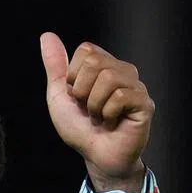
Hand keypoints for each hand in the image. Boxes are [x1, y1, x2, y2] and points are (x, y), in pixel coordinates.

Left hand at [39, 33, 153, 192]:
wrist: (96, 157)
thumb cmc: (80, 128)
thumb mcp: (59, 96)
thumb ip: (55, 66)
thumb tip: (47, 35)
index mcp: (104, 66)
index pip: (86, 50)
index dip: (74, 76)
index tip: (77, 97)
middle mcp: (123, 71)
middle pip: (95, 60)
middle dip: (82, 90)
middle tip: (88, 109)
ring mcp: (136, 86)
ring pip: (108, 77)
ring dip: (94, 104)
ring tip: (99, 117)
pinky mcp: (144, 104)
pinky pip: (121, 96)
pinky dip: (108, 112)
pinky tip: (112, 122)